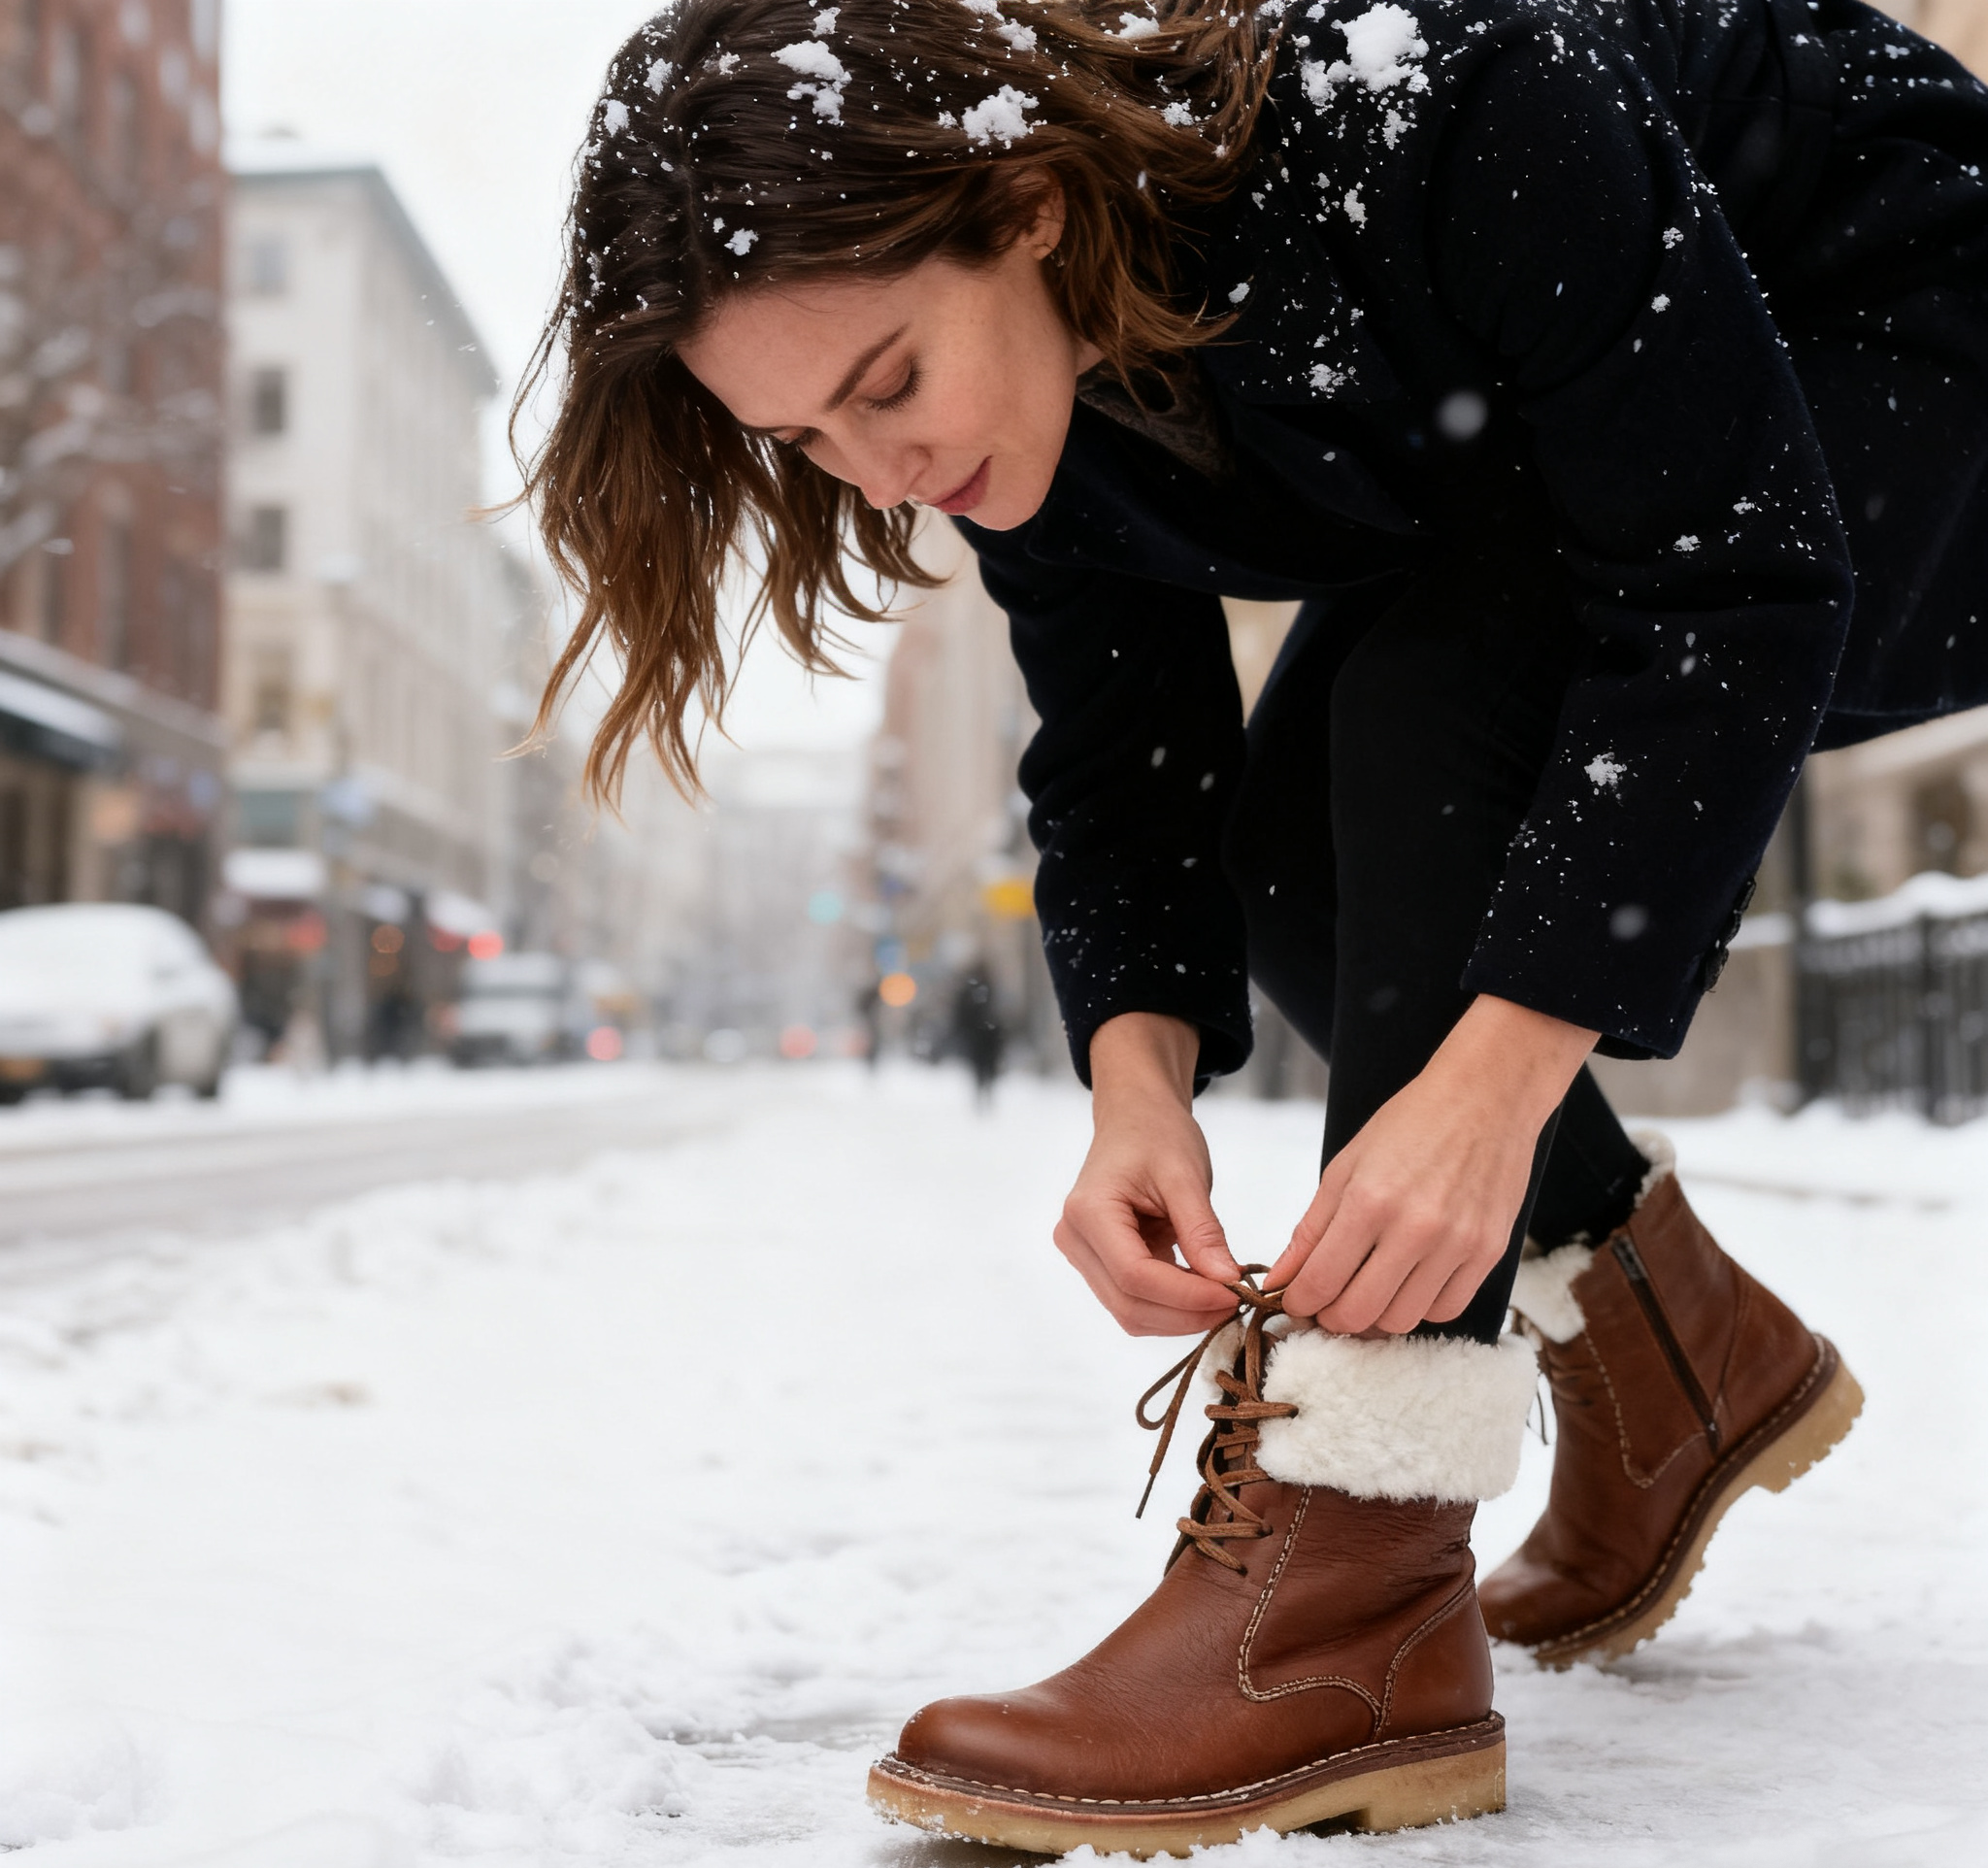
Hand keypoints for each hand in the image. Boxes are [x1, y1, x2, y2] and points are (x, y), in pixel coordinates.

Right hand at [1055, 1013, 1242, 1335]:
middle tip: (1237, 1302)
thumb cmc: (1156, 1133)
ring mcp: (1083, 1255)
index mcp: (1088, 1212)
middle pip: (1130, 1302)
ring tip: (1225, 1297)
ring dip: (1180, 1316)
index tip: (1235, 1294)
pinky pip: (1134, 1301)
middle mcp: (1074, 1239)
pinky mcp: (1099, 1264)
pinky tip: (1204, 1290)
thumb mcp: (1185, 1175)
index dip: (1187, 1294)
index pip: (1135, 1275)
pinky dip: (1172, 1306)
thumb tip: (1226, 1282)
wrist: (1135, 1118)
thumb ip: (1202, 1231)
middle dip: (1186, 1312)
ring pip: (1131, 1312)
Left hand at [1267, 997, 1595, 1333]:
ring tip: (1367, 1290)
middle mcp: (1415, 1229)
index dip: (1299, 1303)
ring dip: (1376, 1316)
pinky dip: (1420, 1306)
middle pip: (1359, 1314)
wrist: (1486, 1098)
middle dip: (1332, 1318)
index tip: (1295, 1301)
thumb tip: (1281, 1278)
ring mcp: (1457, 1244)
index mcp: (1369, 1201)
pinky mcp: (1489, 1253)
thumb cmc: (1411, 1124)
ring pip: (1402, 1320)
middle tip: (1327, 1303)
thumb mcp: (1345, 1166)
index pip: (1320, 1282)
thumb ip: (1311, 1229)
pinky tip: (1409, 1281)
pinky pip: (1446, 1309)